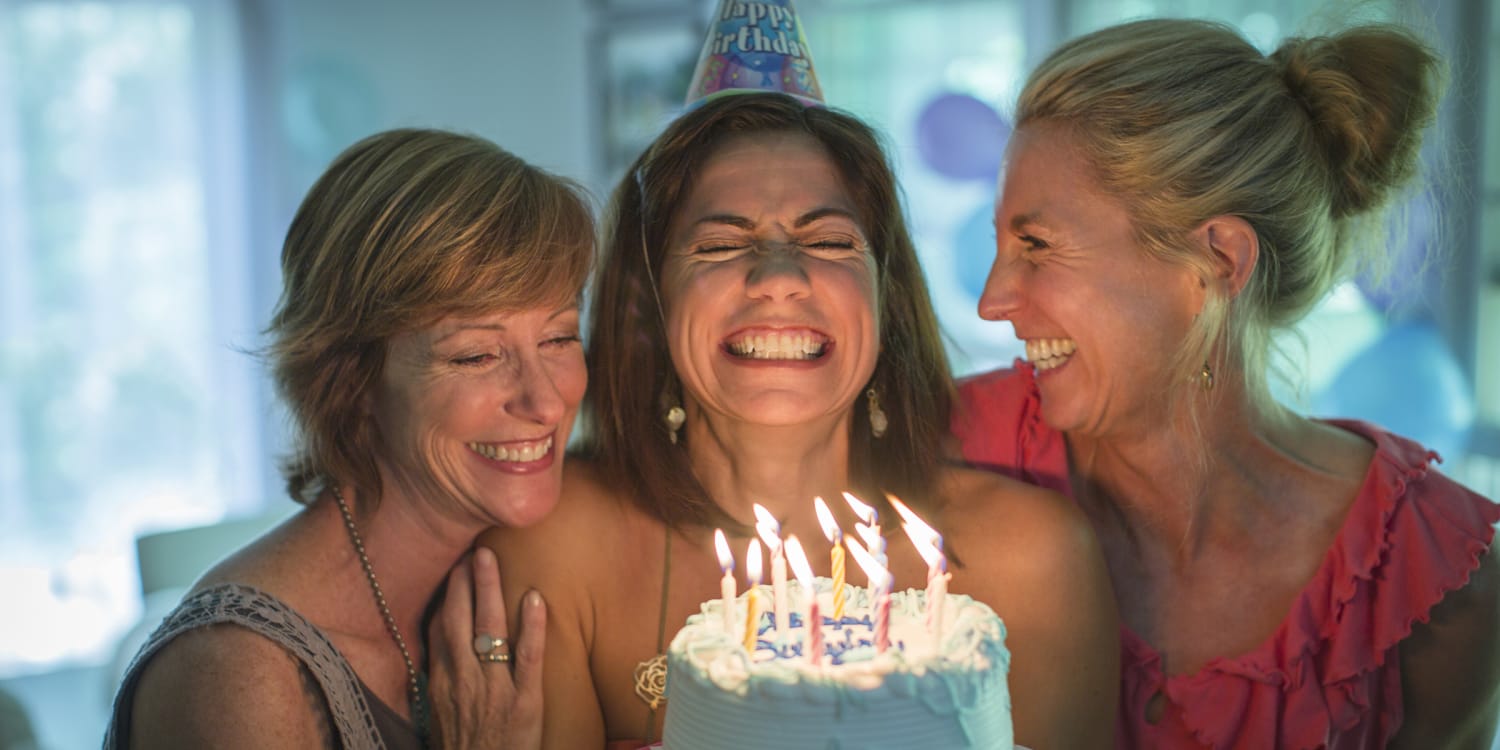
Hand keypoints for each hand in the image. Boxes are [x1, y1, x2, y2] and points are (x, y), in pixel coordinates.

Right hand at [427, 545, 546, 748]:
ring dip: (490, 590)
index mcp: (442, 683)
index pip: (439, 629)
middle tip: (472, 548)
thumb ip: (440, 679)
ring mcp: (493, 688)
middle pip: (459, 620)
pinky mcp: (524, 701)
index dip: (446, 595)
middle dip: (464, 582)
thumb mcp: (440, 714)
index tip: (452, 567)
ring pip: (489, 630)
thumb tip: (440, 647)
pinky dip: (532, 626)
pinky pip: (528, 657)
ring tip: (490, 557)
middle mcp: (463, 680)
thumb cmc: (464, 748)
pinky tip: (536, 598)